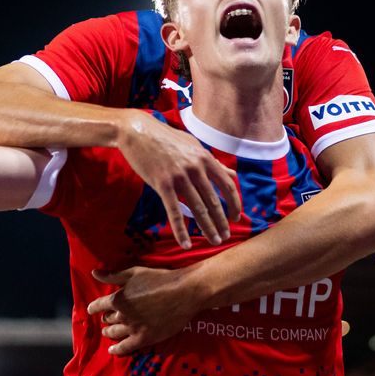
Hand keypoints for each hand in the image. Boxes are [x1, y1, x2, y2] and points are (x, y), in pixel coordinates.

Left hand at [87, 266, 202, 354]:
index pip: (98, 305)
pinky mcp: (145, 338)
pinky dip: (117, 350)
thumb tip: (94, 273)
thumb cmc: (160, 279)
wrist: (183, 293)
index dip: (93, 307)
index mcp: (118, 299)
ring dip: (110, 332)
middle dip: (106, 319)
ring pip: (115, 333)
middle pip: (108, 320)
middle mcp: (122, 315)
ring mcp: (133, 328)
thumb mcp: (134, 273)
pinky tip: (112, 350)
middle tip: (107, 319)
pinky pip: (126, 348)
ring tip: (109, 332)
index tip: (91, 309)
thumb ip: (113, 275)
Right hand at [116, 112, 241, 248]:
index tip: (235, 218)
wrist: (139, 132)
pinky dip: (181, 231)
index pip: (227, 185)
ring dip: (208, 228)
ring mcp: (179, 177)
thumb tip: (232, 174)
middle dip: (222, 221)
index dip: (234, 204)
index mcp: (205, 159)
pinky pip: (174, 212)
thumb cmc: (167, 139)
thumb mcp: (194, 146)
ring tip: (214, 241)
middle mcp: (196, 168)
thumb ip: (213, 163)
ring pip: (198, 209)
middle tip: (225, 236)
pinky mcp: (162, 184)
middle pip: (214, 201)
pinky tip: (186, 243)